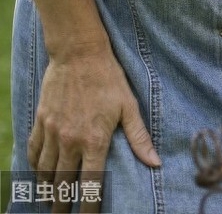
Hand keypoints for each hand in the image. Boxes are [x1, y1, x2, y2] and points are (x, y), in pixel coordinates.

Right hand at [30, 47, 159, 212]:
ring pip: (45, 170)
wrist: (79, 54)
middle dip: (63, 203)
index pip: (90, 182)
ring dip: (48, 189)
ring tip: (52, 201)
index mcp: (94, 139)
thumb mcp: (129, 107)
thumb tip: (155, 162)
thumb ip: (139, 138)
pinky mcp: (40, 121)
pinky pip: (34, 151)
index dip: (89, 204)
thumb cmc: (109, 79)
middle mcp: (70, 140)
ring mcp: (52, 131)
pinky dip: (35, 167)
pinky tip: (39, 175)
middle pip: (63, 182)